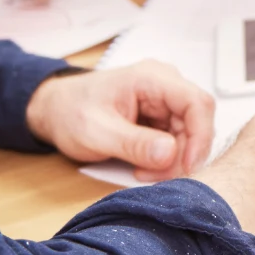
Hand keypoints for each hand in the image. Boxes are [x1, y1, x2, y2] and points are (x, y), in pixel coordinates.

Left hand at [25, 61, 215, 180]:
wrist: (54, 110)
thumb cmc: (70, 112)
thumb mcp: (96, 132)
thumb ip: (134, 144)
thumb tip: (171, 153)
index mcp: (152, 78)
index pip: (196, 102)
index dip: (200, 136)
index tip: (188, 166)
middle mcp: (164, 84)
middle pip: (196, 121)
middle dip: (183, 154)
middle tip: (155, 177)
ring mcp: (164, 99)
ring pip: (190, 133)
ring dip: (174, 160)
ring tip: (143, 173)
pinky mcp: (161, 115)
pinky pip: (178, 139)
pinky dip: (166, 159)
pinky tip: (144, 167)